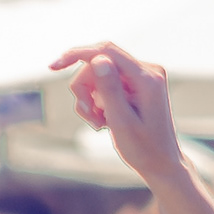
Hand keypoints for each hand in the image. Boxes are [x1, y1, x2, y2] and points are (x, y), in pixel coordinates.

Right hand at [51, 42, 190, 192]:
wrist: (160, 162)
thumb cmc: (144, 148)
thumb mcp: (122, 121)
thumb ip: (110, 89)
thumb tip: (98, 59)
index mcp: (147, 77)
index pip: (106, 51)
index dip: (77, 54)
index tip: (52, 67)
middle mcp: (146, 71)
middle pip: (98, 64)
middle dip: (84, 89)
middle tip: (87, 114)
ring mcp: (141, 77)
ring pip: (97, 76)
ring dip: (89, 99)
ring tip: (97, 123)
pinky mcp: (134, 85)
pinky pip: (104, 85)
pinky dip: (97, 102)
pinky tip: (104, 120)